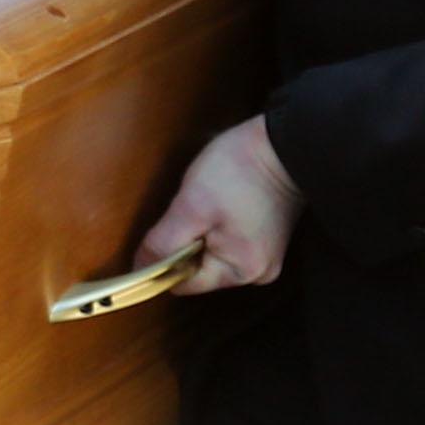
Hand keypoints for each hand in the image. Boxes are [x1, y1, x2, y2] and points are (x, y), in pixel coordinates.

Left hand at [147, 114, 298, 291]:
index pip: (184, 283)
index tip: (166, 229)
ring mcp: (267, 255)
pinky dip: (219, 226)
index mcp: (241, 272)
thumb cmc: (239, 171)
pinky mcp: (268, 238)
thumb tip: (140, 270)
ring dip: (202, 232)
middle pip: (200, 269)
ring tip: (212, 202)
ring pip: (213, 253)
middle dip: (188, 243)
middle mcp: (258, 273)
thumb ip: (163, 244)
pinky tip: (224, 202)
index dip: (165, 261)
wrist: (284, 141)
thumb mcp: (190, 207)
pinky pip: (230, 241)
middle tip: (195, 209)